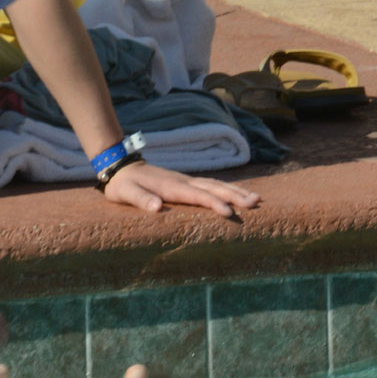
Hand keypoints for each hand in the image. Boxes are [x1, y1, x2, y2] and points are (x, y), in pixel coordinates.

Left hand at [102, 161, 259, 217]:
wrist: (120, 165)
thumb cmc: (123, 184)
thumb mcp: (126, 193)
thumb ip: (140, 199)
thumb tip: (157, 207)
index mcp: (171, 186)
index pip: (197, 195)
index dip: (213, 203)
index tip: (229, 212)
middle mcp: (182, 181)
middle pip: (213, 187)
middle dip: (235, 195)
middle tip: (255, 203)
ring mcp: (185, 180)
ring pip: (215, 184)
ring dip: (235, 191)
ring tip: (255, 198)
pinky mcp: (185, 182)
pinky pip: (210, 185)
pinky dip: (226, 189)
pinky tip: (236, 193)